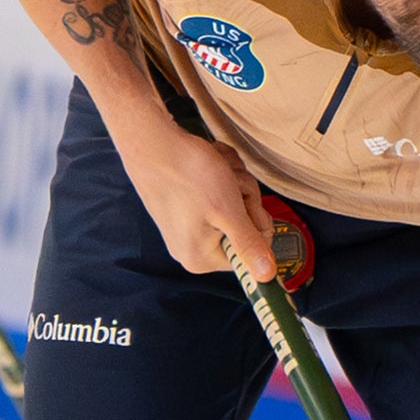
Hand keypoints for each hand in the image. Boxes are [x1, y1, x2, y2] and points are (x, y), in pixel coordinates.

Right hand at [109, 122, 274, 279]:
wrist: (152, 140)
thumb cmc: (190, 175)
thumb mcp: (229, 211)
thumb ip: (249, 246)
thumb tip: (267, 278)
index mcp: (202, 258)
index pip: (253, 250)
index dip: (255, 219)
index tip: (240, 200)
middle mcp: (193, 248)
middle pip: (245, 226)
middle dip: (244, 196)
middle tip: (227, 180)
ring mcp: (188, 226)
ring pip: (236, 205)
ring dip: (234, 182)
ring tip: (215, 170)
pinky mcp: (185, 207)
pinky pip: (220, 194)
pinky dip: (222, 175)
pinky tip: (209, 164)